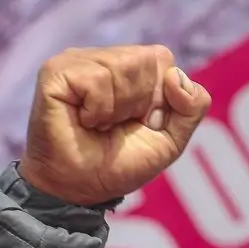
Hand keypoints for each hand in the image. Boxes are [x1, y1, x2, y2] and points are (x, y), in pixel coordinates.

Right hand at [17, 45, 210, 205]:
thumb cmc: (119, 164)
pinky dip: (98, 109)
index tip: (141, 123)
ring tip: (98, 124)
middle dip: (138, 103)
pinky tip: (84, 121)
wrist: (81, 189)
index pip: (162, 59)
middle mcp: (104, 57)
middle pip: (144, 60)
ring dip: (117, 109)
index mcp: (132, 67)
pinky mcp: (56, 71)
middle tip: (116, 126)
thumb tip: (176, 75)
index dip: (160, 97)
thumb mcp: (171, 139)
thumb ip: (192, 106)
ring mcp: (77, 60)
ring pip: (121, 66)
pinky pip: (96, 79)